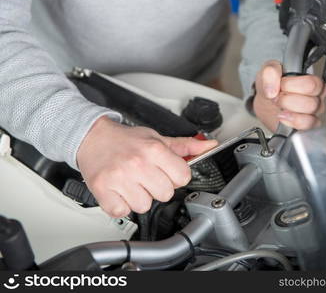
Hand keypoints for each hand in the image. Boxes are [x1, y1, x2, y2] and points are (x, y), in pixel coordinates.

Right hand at [77, 116, 216, 217]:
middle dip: (158, 187)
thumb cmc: (126, 140)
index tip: (165, 172)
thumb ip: (185, 146)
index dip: (175, 176)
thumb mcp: (157, 138)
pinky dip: (121, 205)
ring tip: (131, 183)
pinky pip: (123, 211)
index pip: (183, 177)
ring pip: (144, 205)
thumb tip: (209, 146)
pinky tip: (120, 191)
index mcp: (154, 150)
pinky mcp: (103, 190)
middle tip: (146, 177)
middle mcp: (138, 163)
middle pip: (166, 194)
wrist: (92, 137)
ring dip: (139, 198)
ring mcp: (120, 178)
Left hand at [253, 60, 325, 131]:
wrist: (266, 101)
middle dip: (288, 101)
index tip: (280, 85)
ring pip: (309, 119)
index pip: (312, 84)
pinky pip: (306, 129)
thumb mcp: (267, 72)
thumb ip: (270, 72)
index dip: (291, 85)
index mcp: (312, 81)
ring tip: (279, 108)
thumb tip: (272, 90)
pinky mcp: (306, 126)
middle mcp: (316, 97)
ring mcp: (313, 113)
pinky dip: (292, 124)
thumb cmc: (272, 85)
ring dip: (289, 113)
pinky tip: (283, 118)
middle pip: (312, 103)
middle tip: (278, 98)